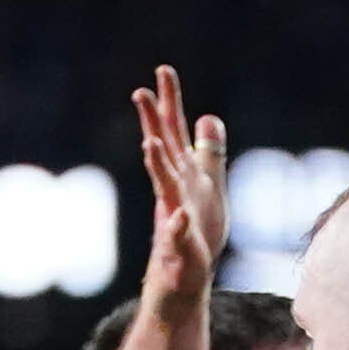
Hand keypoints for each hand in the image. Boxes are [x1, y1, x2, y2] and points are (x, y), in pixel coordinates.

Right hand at [133, 65, 227, 302]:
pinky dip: (179, 226)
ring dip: (157, 166)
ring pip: (164, 188)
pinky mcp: (179, 249)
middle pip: (163, 152)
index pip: (173, 132)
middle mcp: (173, 191)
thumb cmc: (196, 233)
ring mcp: (173, 218)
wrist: (185, 280)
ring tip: (150, 143)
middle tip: (139, 92)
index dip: (169, 102)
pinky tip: (180, 216)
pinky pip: (178, 236)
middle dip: (152, 123)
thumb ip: (208, 152)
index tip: (163, 70)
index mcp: (182, 175)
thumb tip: (209, 116)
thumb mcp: (208, 186)